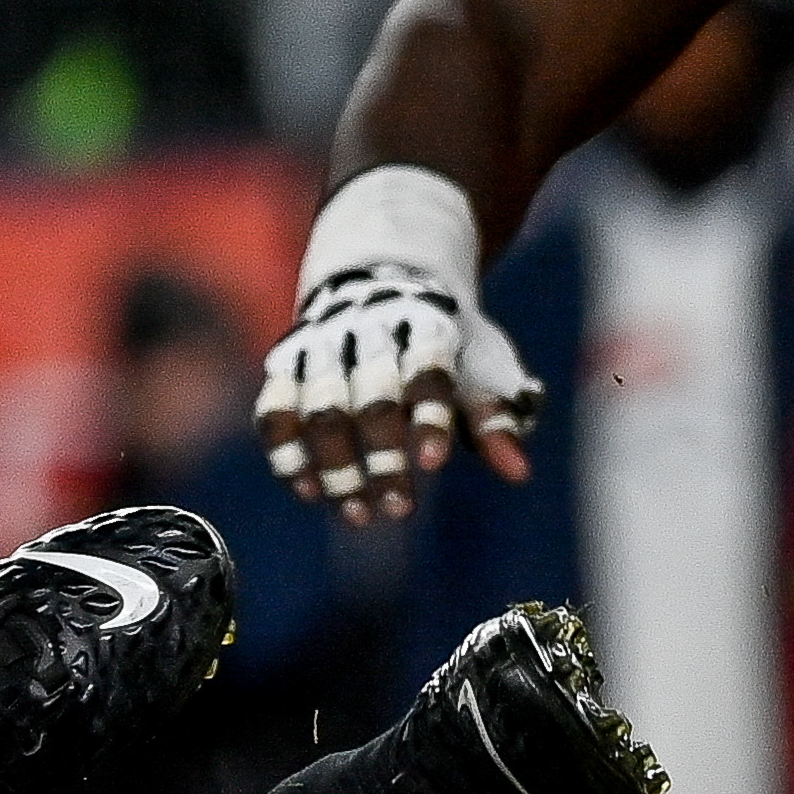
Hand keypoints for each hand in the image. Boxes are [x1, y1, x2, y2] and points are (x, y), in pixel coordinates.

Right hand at [257, 260, 541, 524]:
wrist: (382, 279)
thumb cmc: (446, 341)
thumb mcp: (481, 365)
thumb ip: (493, 418)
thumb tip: (518, 474)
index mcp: (426, 324)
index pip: (427, 374)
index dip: (429, 419)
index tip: (433, 464)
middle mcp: (368, 332)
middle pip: (371, 398)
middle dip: (382, 457)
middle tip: (400, 509)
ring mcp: (321, 346)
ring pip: (320, 410)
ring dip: (335, 467)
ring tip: (358, 514)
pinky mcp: (285, 363)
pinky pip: (275, 410)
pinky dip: (286, 453)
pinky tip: (307, 491)